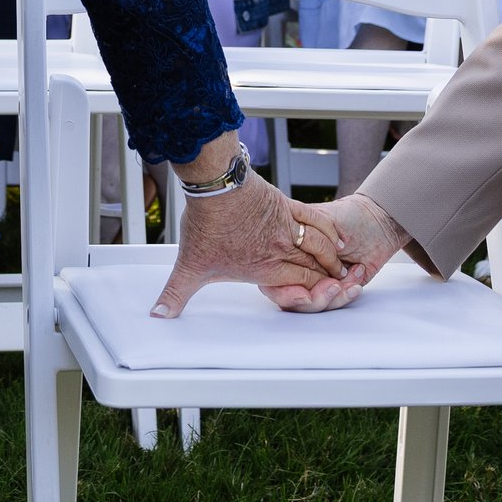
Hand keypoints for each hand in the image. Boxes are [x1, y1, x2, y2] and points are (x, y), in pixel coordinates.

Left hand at [150, 143, 353, 317]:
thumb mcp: (189, 266)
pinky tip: (340, 237)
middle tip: (344, 285)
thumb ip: (175, 294)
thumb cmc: (205, 224)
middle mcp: (280, 249)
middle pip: (315, 267)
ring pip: (319, 245)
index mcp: (263, 268)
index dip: (316, 293)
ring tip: (343, 266)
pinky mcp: (285, 205)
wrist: (215, 186)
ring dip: (333, 257)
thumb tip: (157, 316)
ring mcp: (285, 226)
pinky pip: (316, 219)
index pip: (300, 285)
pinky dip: (331, 229)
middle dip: (331, 279)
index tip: (327, 298)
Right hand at [263, 192, 408, 312]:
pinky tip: (356, 281)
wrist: (376, 219)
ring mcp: (321, 281)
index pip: (275, 284)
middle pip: (297, 301)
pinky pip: (339, 300)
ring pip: (318, 304)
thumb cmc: (346, 215)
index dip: (285, 293)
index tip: (302, 294)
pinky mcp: (340, 288)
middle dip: (314, 298)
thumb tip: (288, 247)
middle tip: (331, 286)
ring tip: (345, 283)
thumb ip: (304, 233)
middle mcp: (302, 271)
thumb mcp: (321, 219)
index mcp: (289, 255)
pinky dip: (348, 294)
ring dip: (332, 297)